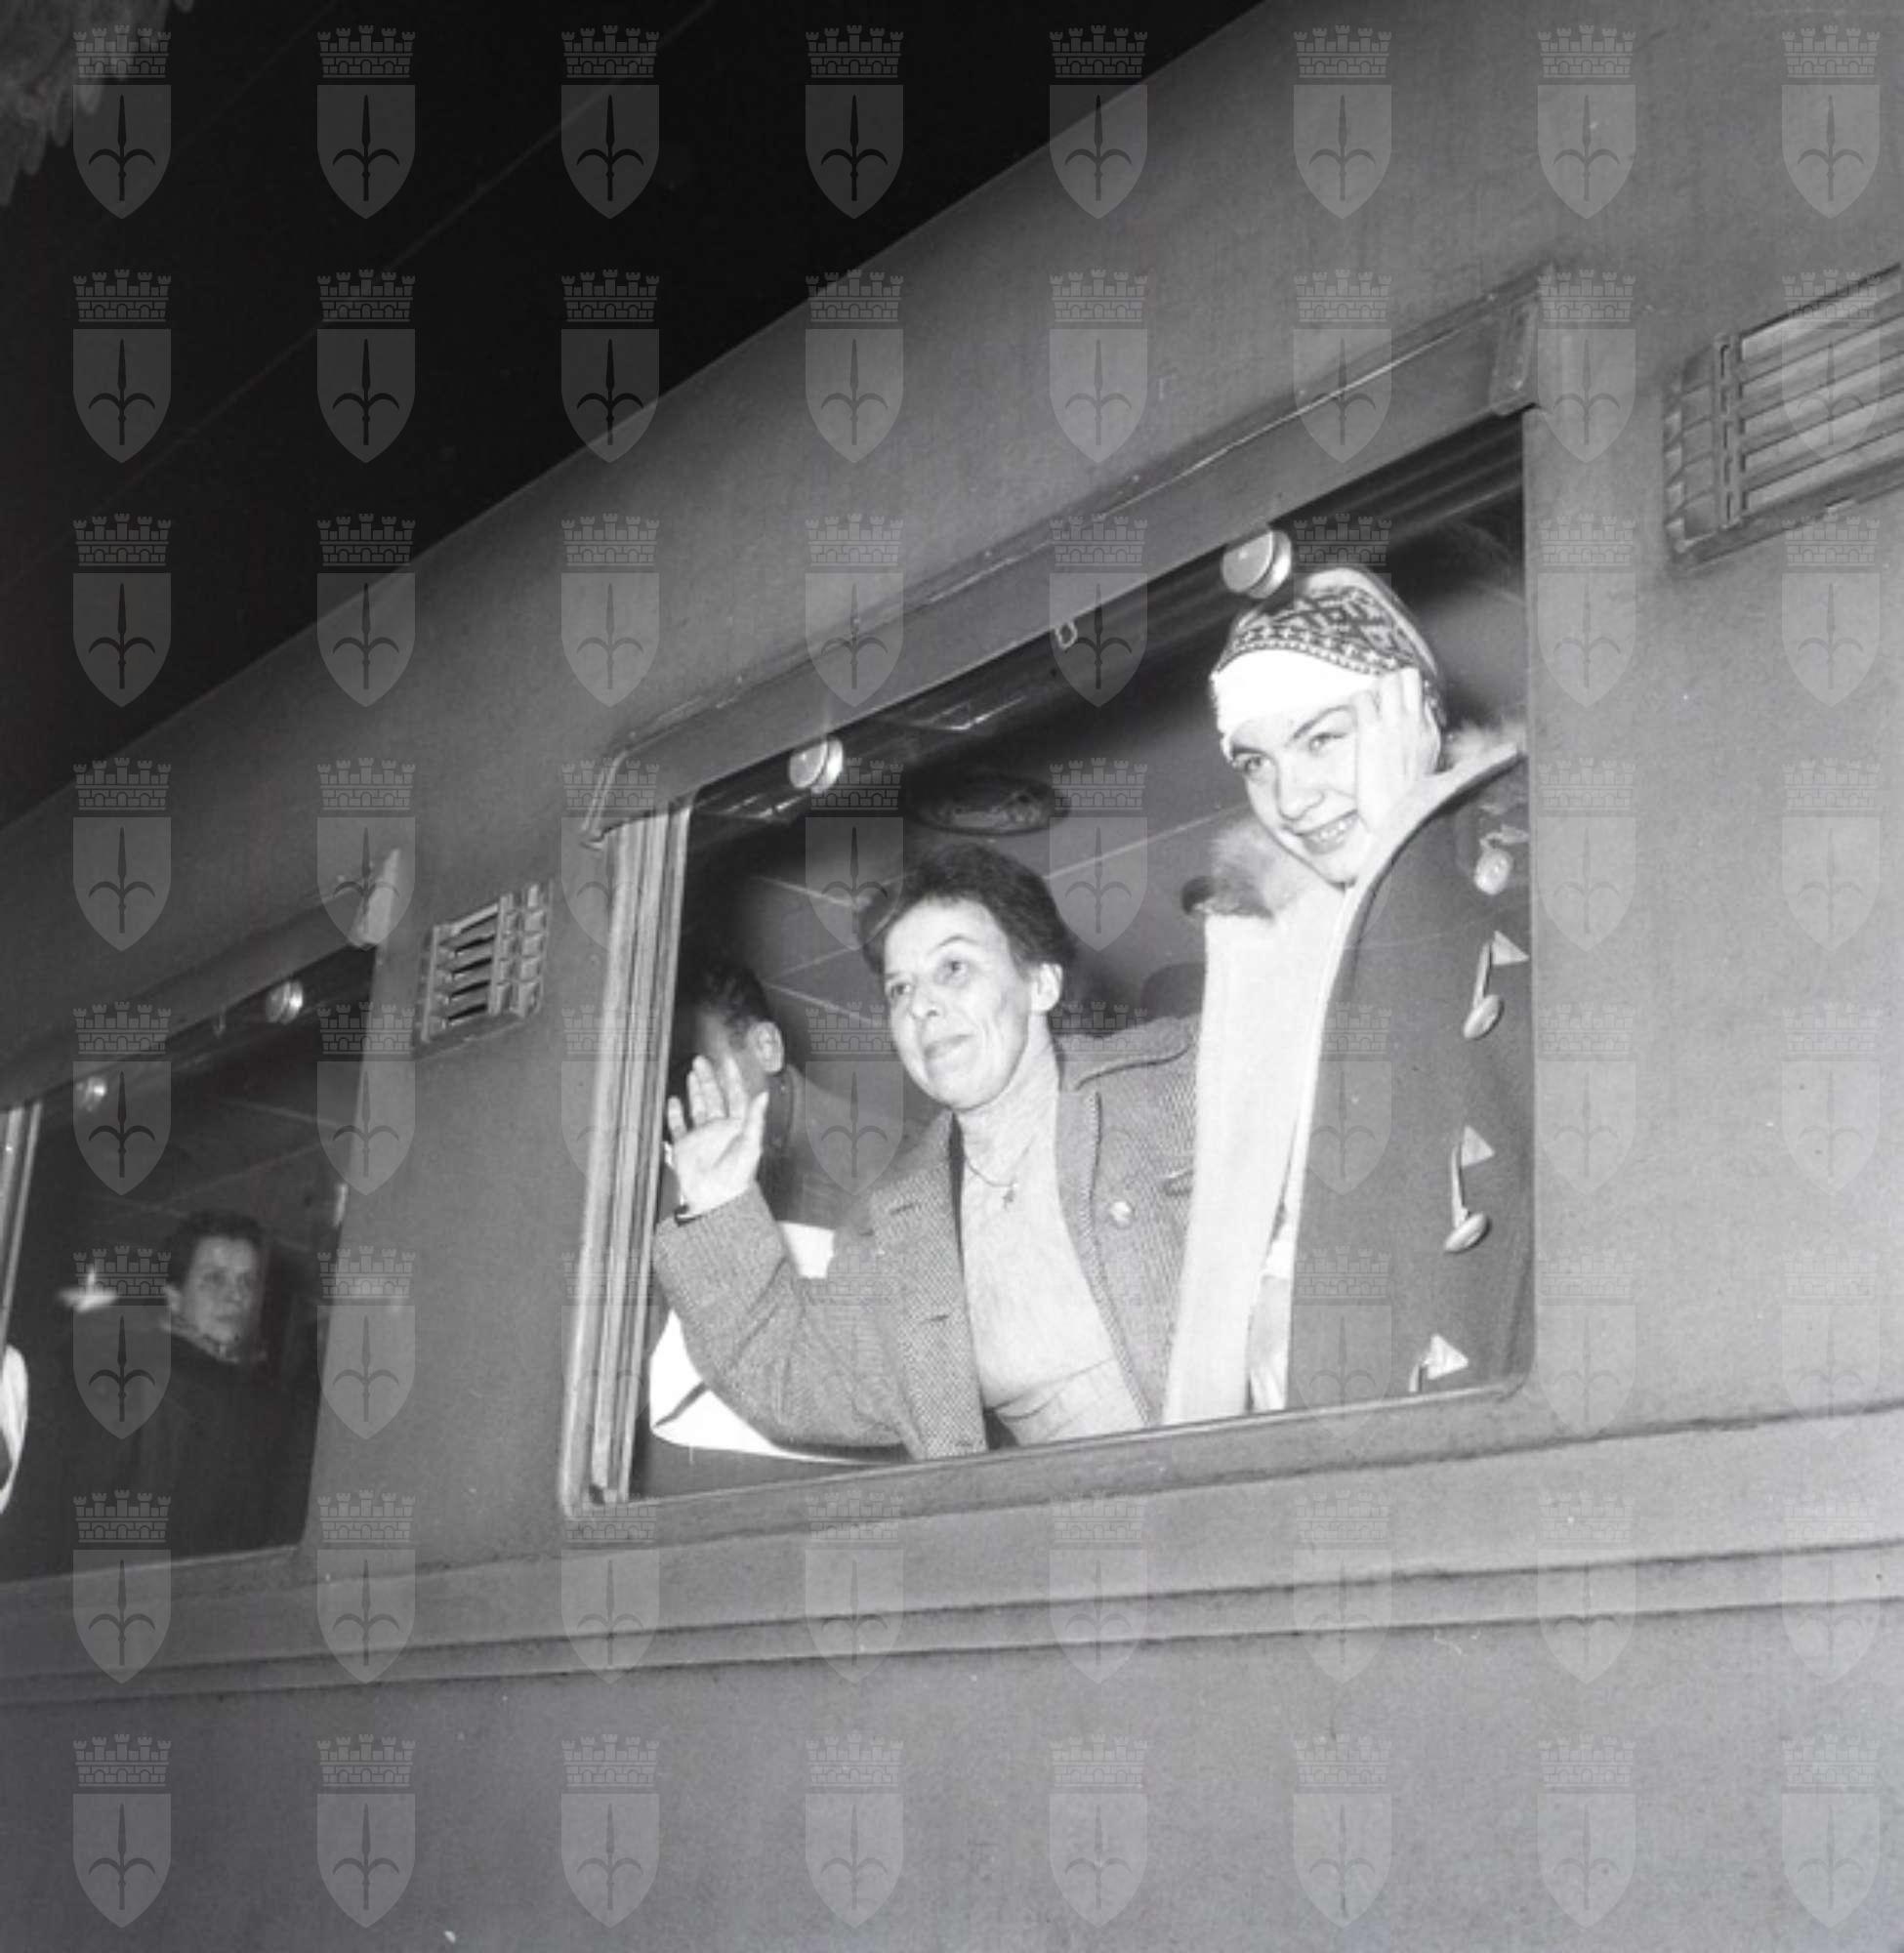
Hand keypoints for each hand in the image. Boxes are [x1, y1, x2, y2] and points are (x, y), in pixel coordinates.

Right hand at [664, 1053, 766, 1216]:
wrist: (716, 1199)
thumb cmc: (737, 1177)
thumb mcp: (751, 1145)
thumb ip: (756, 1118)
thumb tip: (764, 1095)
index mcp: (737, 1127)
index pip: (735, 1096)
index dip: (732, 1078)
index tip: (726, 1061)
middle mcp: (719, 1129)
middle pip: (714, 1097)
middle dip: (709, 1078)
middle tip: (701, 1061)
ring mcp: (702, 1137)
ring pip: (698, 1107)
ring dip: (695, 1090)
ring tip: (692, 1073)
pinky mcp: (685, 1148)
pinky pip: (678, 1127)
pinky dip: (675, 1114)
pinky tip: (673, 1101)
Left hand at [1350, 668, 1440, 839]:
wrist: (1398, 818)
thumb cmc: (1407, 802)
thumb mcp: (1425, 769)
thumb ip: (1420, 747)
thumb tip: (1410, 738)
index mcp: (1429, 733)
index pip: (1422, 694)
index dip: (1404, 694)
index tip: (1391, 702)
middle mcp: (1415, 723)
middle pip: (1409, 676)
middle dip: (1390, 680)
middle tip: (1377, 697)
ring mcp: (1394, 725)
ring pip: (1389, 680)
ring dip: (1373, 688)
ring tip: (1365, 705)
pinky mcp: (1371, 733)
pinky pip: (1363, 699)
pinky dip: (1356, 701)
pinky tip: (1352, 716)